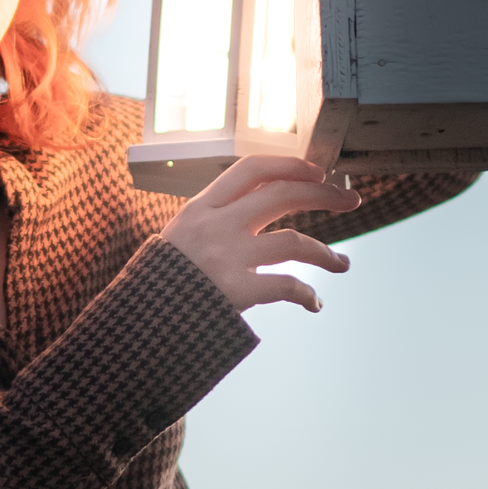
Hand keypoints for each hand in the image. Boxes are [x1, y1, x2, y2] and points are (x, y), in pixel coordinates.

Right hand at [162, 156, 356, 317]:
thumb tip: (252, 207)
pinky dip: (306, 294)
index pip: (252, 169)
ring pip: (294, 241)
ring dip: (326, 252)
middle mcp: (216, 225)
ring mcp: (227, 257)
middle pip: (283, 195)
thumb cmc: (158, 283)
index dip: (291, 165)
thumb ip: (212, 220)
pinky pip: (286, 286)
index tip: (318, 171)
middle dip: (324, 194)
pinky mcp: (236, 291)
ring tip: (343, 264)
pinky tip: (315, 303)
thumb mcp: (177, 237)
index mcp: (201, 207)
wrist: (135, 322)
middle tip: (352, 200)